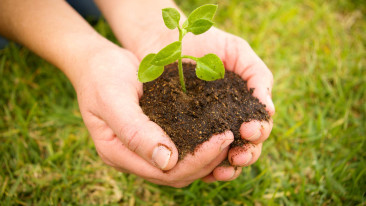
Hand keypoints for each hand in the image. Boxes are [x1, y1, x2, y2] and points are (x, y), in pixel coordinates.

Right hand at [75, 46, 236, 186]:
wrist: (97, 62)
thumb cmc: (101, 76)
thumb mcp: (113, 99)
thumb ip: (135, 132)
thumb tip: (167, 162)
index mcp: (118, 153)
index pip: (165, 172)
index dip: (197, 161)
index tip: (222, 139)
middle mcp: (132, 157)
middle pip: (177, 174)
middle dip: (207, 160)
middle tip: (230, 136)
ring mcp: (143, 148)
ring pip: (181, 166)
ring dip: (206, 156)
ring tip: (228, 136)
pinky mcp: (153, 135)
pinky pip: (180, 148)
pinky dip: (199, 144)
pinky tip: (215, 131)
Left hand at [184, 28, 274, 181]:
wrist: (166, 39)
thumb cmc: (204, 41)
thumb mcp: (236, 51)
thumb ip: (257, 75)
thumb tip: (269, 110)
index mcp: (244, 104)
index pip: (259, 126)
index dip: (258, 132)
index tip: (249, 129)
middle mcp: (228, 120)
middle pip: (246, 147)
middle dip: (245, 154)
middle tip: (237, 155)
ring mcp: (206, 129)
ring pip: (223, 157)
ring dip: (227, 168)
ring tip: (221, 171)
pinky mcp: (184, 134)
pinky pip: (196, 155)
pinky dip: (202, 167)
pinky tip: (201, 171)